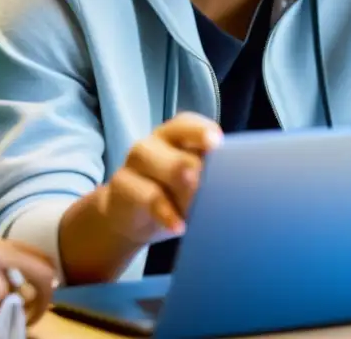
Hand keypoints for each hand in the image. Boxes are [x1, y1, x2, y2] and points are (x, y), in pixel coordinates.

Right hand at [100, 112, 222, 244]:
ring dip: (176, 180)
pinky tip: (178, 226)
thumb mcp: (192, 183)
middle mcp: (155, 142)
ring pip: (152, 161)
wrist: (129, 216)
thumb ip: (209, 176)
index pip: (188, 124)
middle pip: (172, 139)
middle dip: (190, 156)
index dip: (202, 131)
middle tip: (201, 174)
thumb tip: (229, 187)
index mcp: (177, 134)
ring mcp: (134, 161)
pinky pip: (143, 196)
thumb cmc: (172, 193)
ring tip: (192, 202)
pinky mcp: (121, 187)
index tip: (217, 142)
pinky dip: (163, 212)